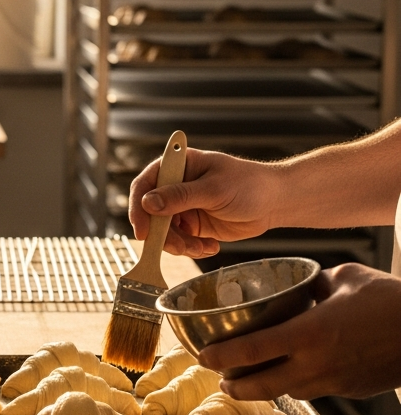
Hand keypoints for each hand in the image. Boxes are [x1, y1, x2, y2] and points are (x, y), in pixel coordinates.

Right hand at [128, 149, 280, 257]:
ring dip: (179, 244)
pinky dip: (191, 248)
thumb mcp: (214, 189)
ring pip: (163, 231)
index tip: (142, 230)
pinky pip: (179, 241)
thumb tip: (149, 203)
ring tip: (201, 247)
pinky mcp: (191, 225)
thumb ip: (180, 196)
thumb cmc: (249, 184)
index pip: (145, 184)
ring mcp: (182, 207)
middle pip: (150, 213)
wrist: (275, 203)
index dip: (139, 207)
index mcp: (178, 166)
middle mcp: (175, 186)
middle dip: (162, 233)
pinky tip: (210, 246)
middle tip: (178, 246)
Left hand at [197, 264, 400, 399]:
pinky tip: (293, 375)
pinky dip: (296, 385)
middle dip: (234, 386)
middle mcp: (316, 364)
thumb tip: (300, 285)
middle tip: (220, 379)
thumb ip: (314, 284)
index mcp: (309, 334)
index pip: (252, 350)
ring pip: (286, 393)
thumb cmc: (392, 301)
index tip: (203, 356)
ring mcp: (333, 381)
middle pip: (260, 386)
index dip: (221, 356)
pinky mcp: (350, 390)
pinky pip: (313, 391)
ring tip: (248, 381)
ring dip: (263, 389)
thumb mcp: (345, 278)